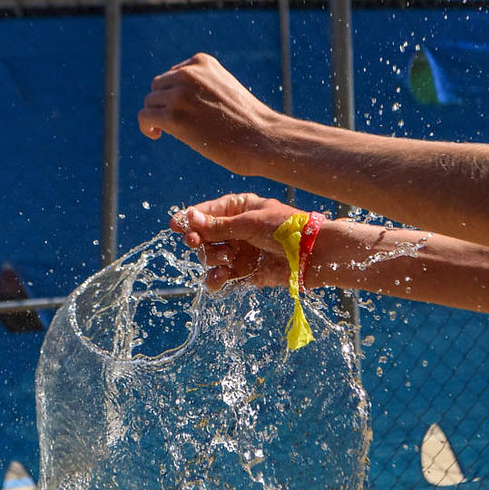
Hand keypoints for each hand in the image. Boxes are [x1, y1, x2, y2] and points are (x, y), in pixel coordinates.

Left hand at [138, 53, 278, 176]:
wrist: (262, 138)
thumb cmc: (249, 121)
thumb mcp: (226, 89)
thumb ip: (203, 86)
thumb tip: (177, 99)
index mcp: (202, 62)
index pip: (173, 74)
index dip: (174, 94)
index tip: (184, 110)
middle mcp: (188, 73)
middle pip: (158, 87)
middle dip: (163, 104)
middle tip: (176, 123)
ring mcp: (179, 95)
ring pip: (150, 102)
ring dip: (155, 117)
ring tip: (167, 131)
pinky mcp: (173, 117)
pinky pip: (144, 117)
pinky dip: (146, 127)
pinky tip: (156, 135)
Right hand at [170, 193, 301, 291]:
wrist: (313, 255)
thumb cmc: (287, 230)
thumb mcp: (251, 222)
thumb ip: (219, 225)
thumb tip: (190, 217)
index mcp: (240, 208)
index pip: (207, 212)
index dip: (190, 219)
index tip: (175, 225)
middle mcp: (237, 229)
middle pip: (204, 237)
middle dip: (200, 241)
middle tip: (195, 242)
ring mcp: (240, 251)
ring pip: (211, 258)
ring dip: (213, 260)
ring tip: (225, 261)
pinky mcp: (245, 272)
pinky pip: (222, 278)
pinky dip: (217, 280)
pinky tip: (219, 280)